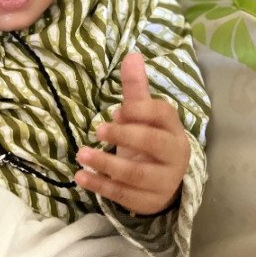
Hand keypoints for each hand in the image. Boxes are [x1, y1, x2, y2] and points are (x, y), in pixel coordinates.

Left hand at [75, 52, 189, 214]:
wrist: (162, 184)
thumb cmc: (148, 143)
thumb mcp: (144, 117)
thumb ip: (137, 89)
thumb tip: (131, 54)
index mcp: (174, 129)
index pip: (162, 114)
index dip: (139, 110)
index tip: (116, 111)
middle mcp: (174, 155)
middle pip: (153, 143)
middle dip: (125, 135)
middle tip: (98, 129)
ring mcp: (164, 181)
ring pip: (136, 174)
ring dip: (106, 164)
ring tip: (81, 154)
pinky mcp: (149, 202)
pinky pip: (123, 195)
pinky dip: (100, 185)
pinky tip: (80, 176)